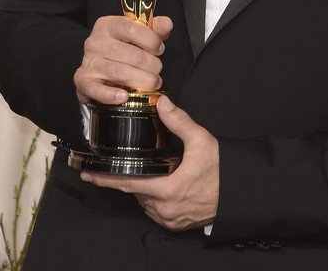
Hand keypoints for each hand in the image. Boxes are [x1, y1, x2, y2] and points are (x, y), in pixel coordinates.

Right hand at [74, 15, 172, 104]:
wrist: (100, 69)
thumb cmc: (125, 49)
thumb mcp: (141, 35)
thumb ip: (155, 29)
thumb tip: (166, 24)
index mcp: (108, 25)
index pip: (132, 28)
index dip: (151, 40)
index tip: (160, 49)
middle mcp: (95, 41)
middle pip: (130, 54)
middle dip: (151, 64)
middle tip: (158, 70)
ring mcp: (88, 62)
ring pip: (120, 72)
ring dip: (141, 80)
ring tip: (152, 83)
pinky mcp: (83, 81)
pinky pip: (96, 89)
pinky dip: (111, 95)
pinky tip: (125, 96)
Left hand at [81, 96, 219, 230]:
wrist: (238, 193)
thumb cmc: (222, 170)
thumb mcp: (201, 140)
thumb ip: (179, 121)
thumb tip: (163, 103)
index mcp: (167, 189)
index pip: (127, 184)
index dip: (105, 179)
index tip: (89, 174)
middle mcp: (165, 208)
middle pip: (136, 192)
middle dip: (129, 178)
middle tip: (123, 167)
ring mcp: (170, 219)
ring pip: (145, 202)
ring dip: (144, 188)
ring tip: (151, 173)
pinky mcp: (176, 224)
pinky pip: (156, 211)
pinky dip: (154, 198)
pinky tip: (162, 186)